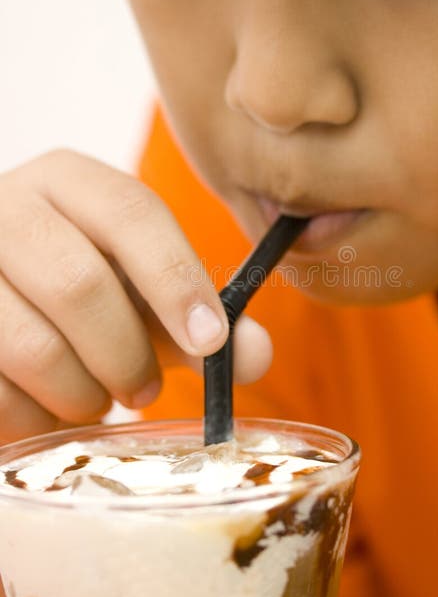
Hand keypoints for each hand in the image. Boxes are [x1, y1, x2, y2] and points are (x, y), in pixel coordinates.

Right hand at [0, 149, 271, 442]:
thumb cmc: (79, 295)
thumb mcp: (141, 296)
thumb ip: (197, 320)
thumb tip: (253, 354)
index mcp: (68, 180)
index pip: (132, 213)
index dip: (177, 281)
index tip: (211, 344)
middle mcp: (5, 204)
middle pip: (80, 285)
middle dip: (127, 356)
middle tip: (145, 391)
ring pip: (31, 345)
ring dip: (80, 393)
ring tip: (94, 398)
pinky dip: (31, 416)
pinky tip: (42, 406)